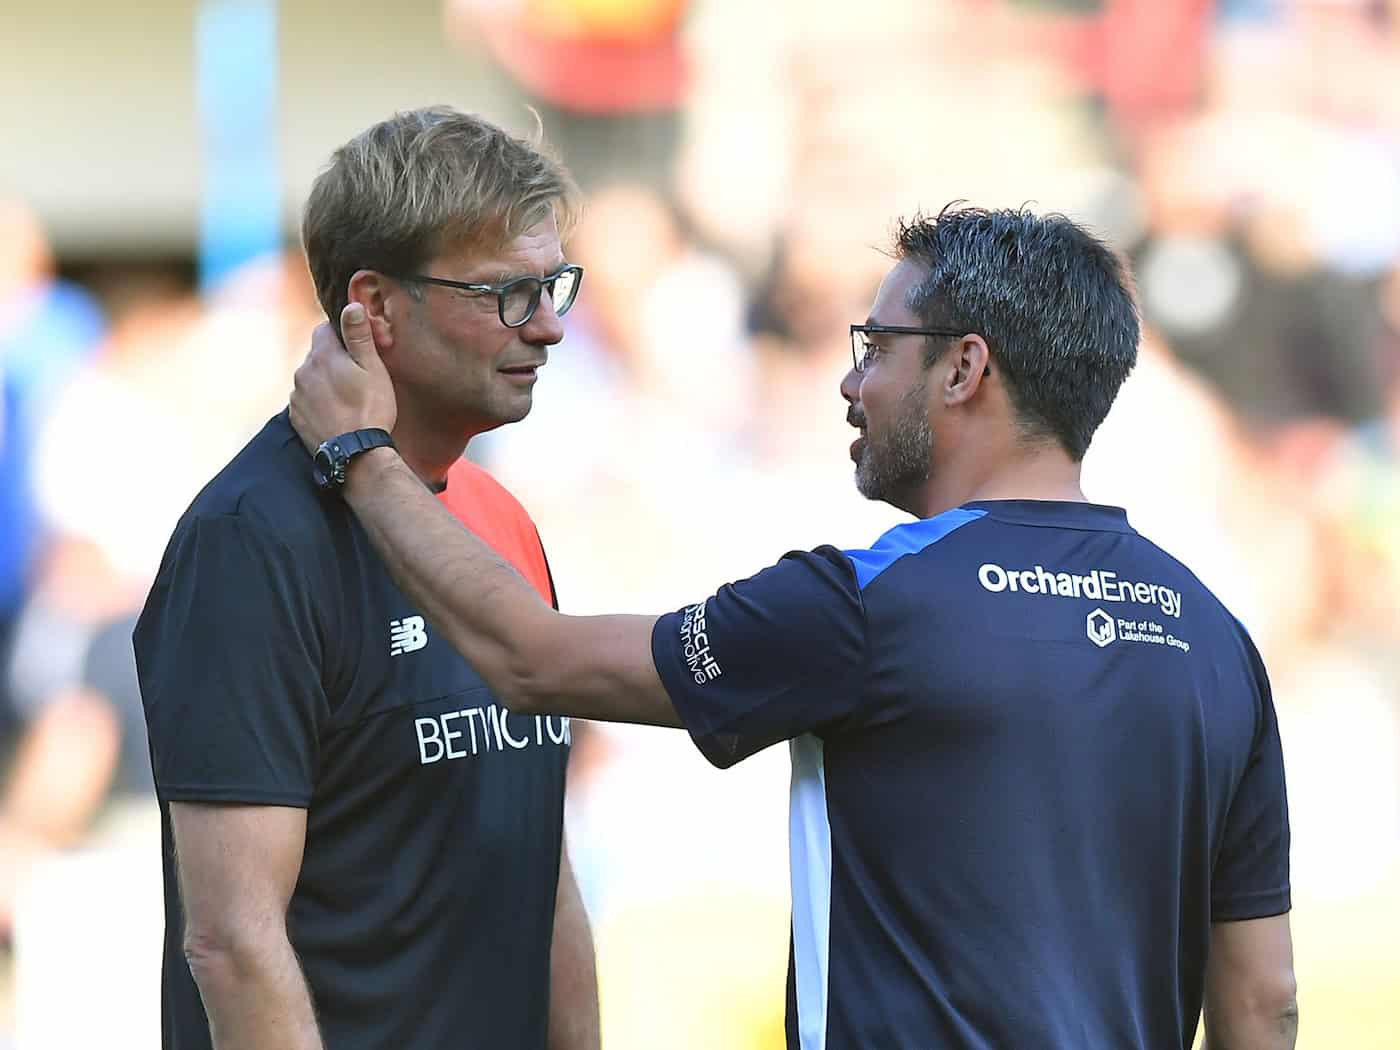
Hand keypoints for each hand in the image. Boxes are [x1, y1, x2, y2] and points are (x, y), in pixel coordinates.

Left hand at [289, 303, 396, 452]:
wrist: (356, 455)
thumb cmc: (370, 409)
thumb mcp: (373, 369)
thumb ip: (359, 335)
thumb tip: (351, 304)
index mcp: (322, 355)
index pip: (324, 329)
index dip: (342, 335)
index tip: (357, 349)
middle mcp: (303, 371)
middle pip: (317, 354)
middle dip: (333, 359)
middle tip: (357, 377)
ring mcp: (296, 395)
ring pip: (311, 378)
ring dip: (325, 382)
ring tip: (348, 399)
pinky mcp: (296, 417)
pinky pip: (306, 400)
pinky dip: (318, 402)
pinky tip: (337, 413)